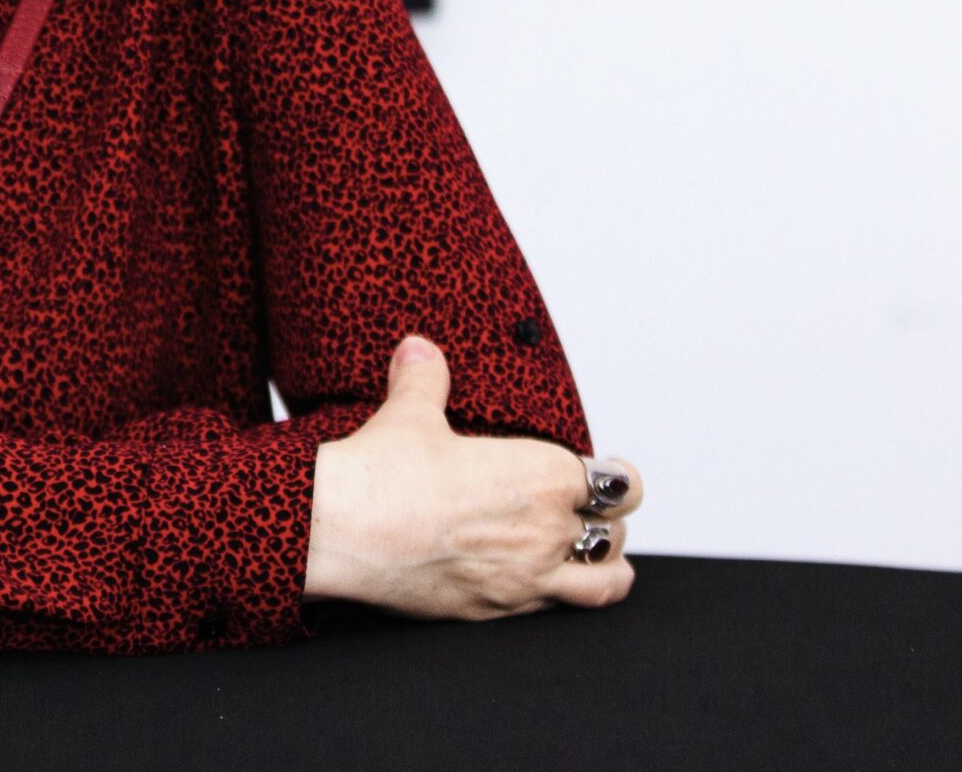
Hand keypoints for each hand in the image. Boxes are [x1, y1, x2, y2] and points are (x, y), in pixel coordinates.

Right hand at [303, 334, 640, 618]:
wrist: (343, 530)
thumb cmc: (383, 472)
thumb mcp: (410, 413)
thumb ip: (426, 378)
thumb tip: (419, 350)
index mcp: (544, 475)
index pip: (618, 483)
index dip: (617, 476)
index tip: (609, 473)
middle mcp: (547, 530)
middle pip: (614, 531)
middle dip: (608, 519)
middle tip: (591, 511)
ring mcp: (525, 578)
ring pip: (604, 581)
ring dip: (607, 567)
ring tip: (601, 560)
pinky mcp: (495, 612)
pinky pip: (555, 610)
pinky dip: (560, 597)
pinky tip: (545, 586)